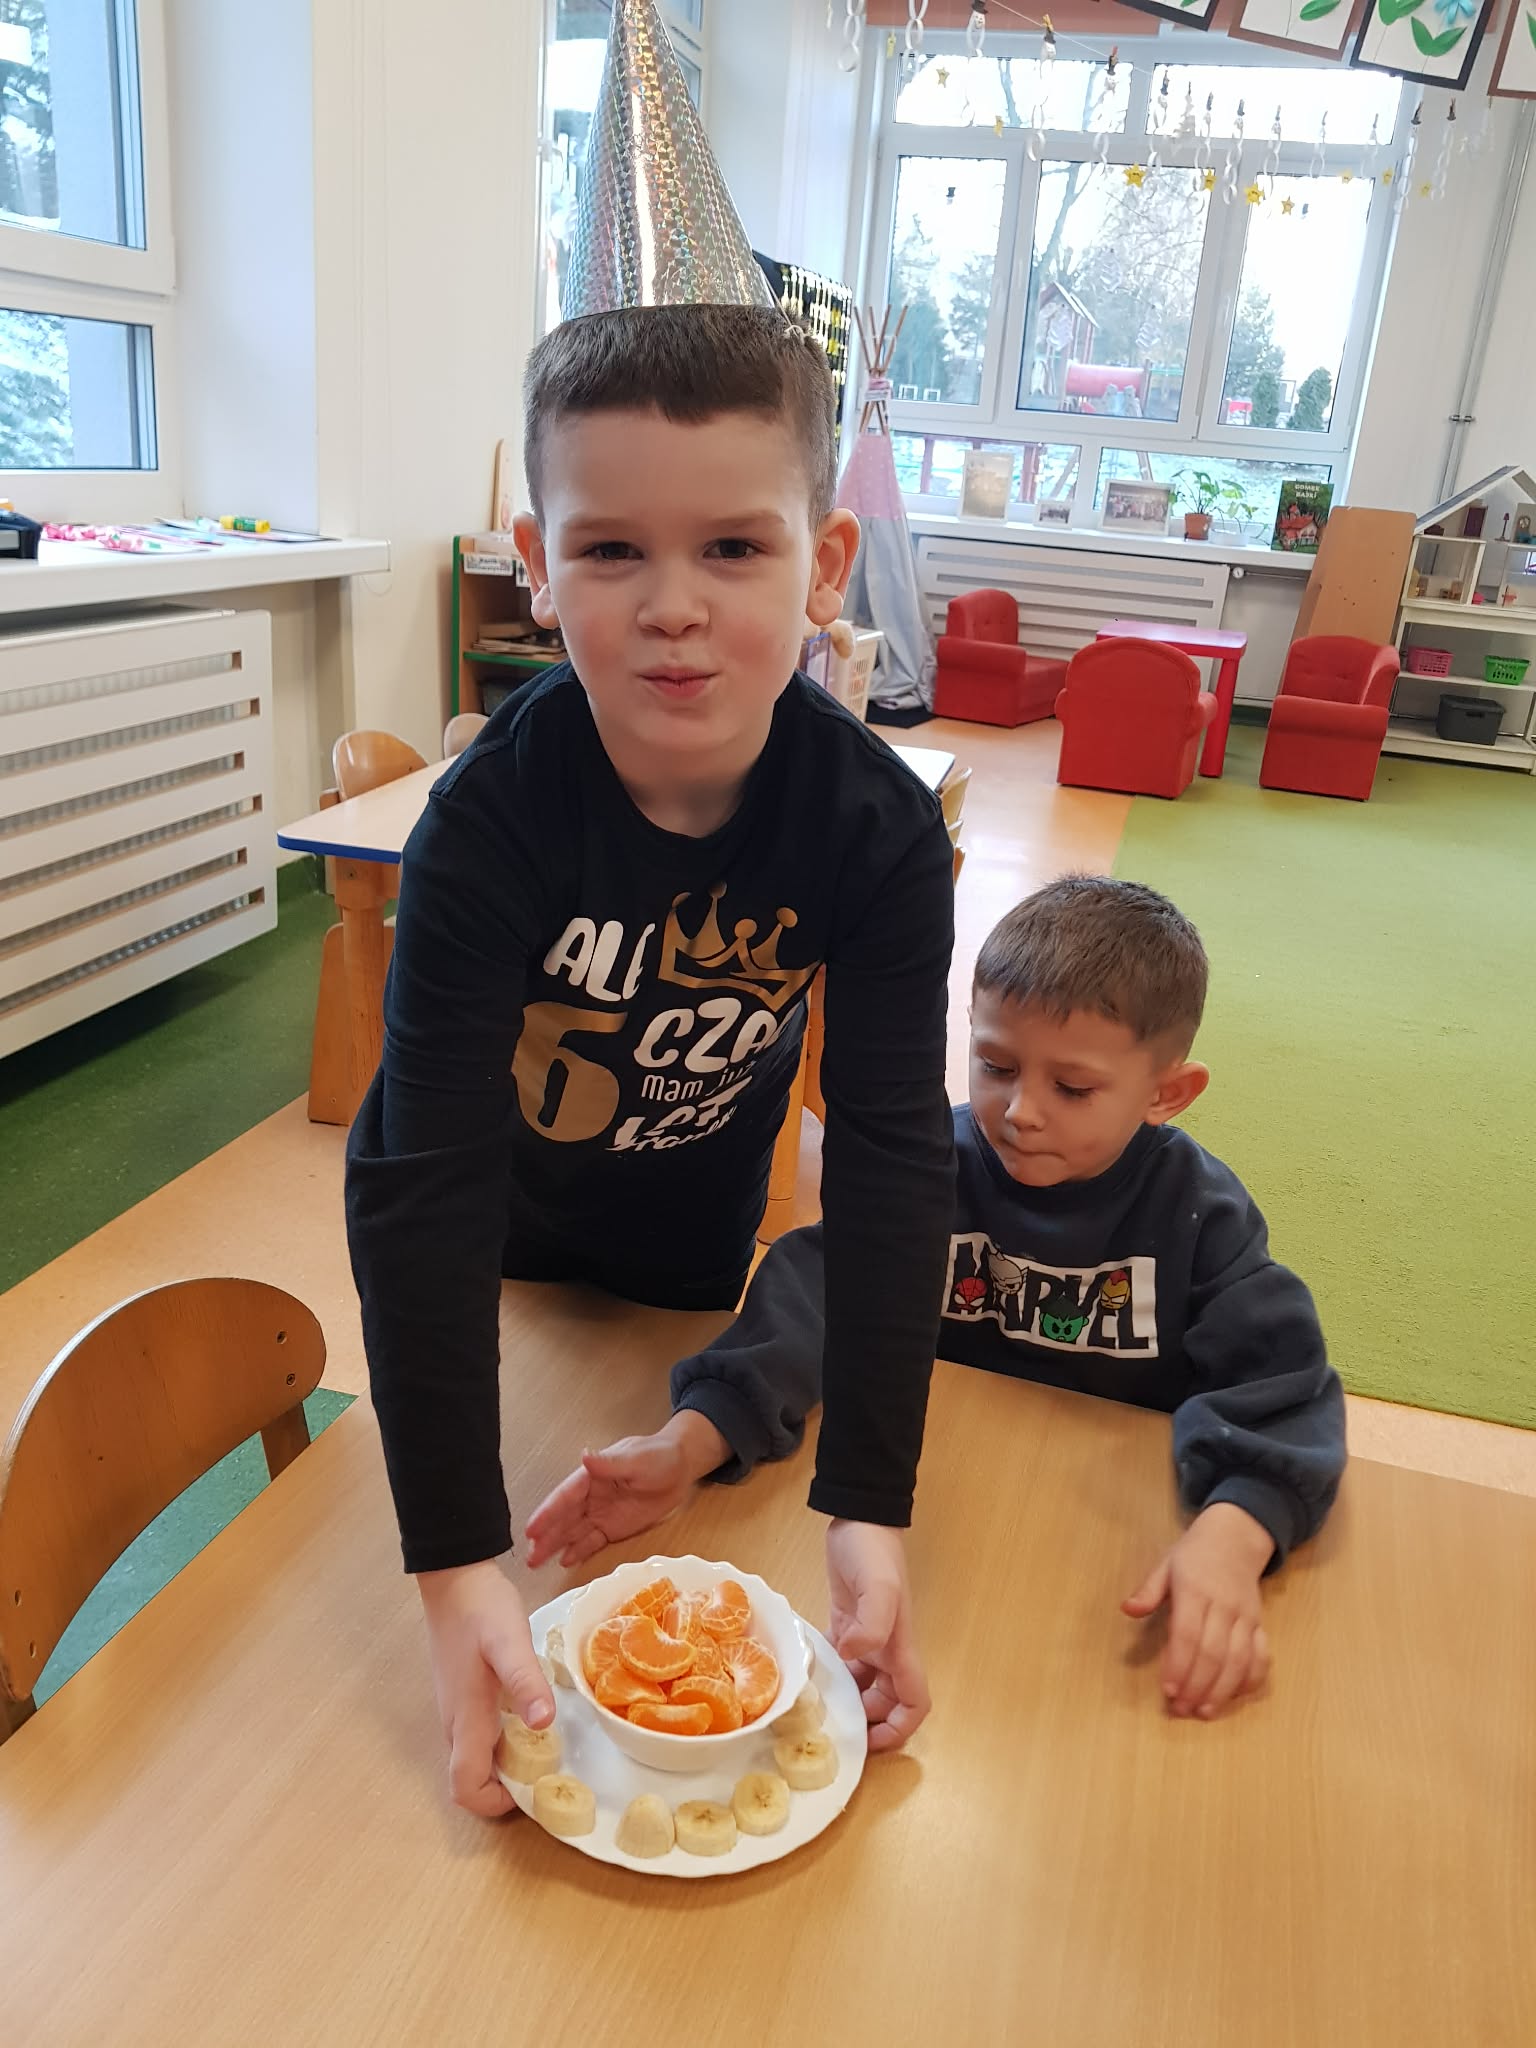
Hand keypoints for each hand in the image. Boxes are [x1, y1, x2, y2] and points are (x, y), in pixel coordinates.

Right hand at [417, 1560, 554, 1815]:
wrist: (454, 1577)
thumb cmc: (480, 1609)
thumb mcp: (509, 1641)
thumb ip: (524, 1682)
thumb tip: (543, 1725)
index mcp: (465, 1719)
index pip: (465, 1787)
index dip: (493, 1803)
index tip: (531, 1789)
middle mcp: (456, 1723)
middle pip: (470, 1778)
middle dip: (507, 1787)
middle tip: (550, 1766)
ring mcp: (456, 1709)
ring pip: (475, 1758)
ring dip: (506, 1764)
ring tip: (547, 1743)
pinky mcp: (463, 1695)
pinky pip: (478, 1736)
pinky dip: (504, 1741)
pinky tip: (531, 1716)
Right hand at [521, 1411, 729, 1569]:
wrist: (681, 1467)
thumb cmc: (659, 1456)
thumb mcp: (637, 1458)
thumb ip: (610, 1463)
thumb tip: (584, 1457)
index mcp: (592, 1476)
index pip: (565, 1496)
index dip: (548, 1513)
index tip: (531, 1529)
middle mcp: (591, 1496)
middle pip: (564, 1518)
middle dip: (546, 1536)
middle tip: (528, 1557)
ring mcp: (601, 1513)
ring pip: (574, 1532)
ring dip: (556, 1546)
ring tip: (536, 1563)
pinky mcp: (614, 1527)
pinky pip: (593, 1541)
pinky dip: (579, 1550)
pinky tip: (565, 1561)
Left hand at [825, 1519, 929, 1752]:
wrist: (859, 1517)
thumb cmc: (874, 1553)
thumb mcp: (877, 1587)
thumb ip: (871, 1623)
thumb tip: (854, 1657)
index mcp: (899, 1647)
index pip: (914, 1702)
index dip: (901, 1729)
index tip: (872, 1744)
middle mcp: (885, 1649)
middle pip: (885, 1703)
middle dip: (865, 1724)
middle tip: (828, 1735)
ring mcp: (865, 1637)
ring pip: (861, 1686)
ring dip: (844, 1703)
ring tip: (810, 1715)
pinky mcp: (844, 1624)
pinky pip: (841, 1662)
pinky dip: (828, 1676)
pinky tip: (804, 1681)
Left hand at [1121, 1503, 1274, 1719]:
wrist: (1235, 1539)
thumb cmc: (1194, 1555)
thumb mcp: (1166, 1565)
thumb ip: (1148, 1590)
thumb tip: (1127, 1609)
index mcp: (1195, 1591)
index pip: (1188, 1634)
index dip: (1179, 1665)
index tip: (1168, 1690)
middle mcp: (1223, 1606)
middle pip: (1213, 1653)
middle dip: (1197, 1686)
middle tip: (1181, 1709)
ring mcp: (1245, 1617)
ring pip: (1239, 1659)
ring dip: (1222, 1690)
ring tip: (1205, 1711)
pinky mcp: (1260, 1624)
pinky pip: (1261, 1656)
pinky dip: (1252, 1679)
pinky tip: (1236, 1696)